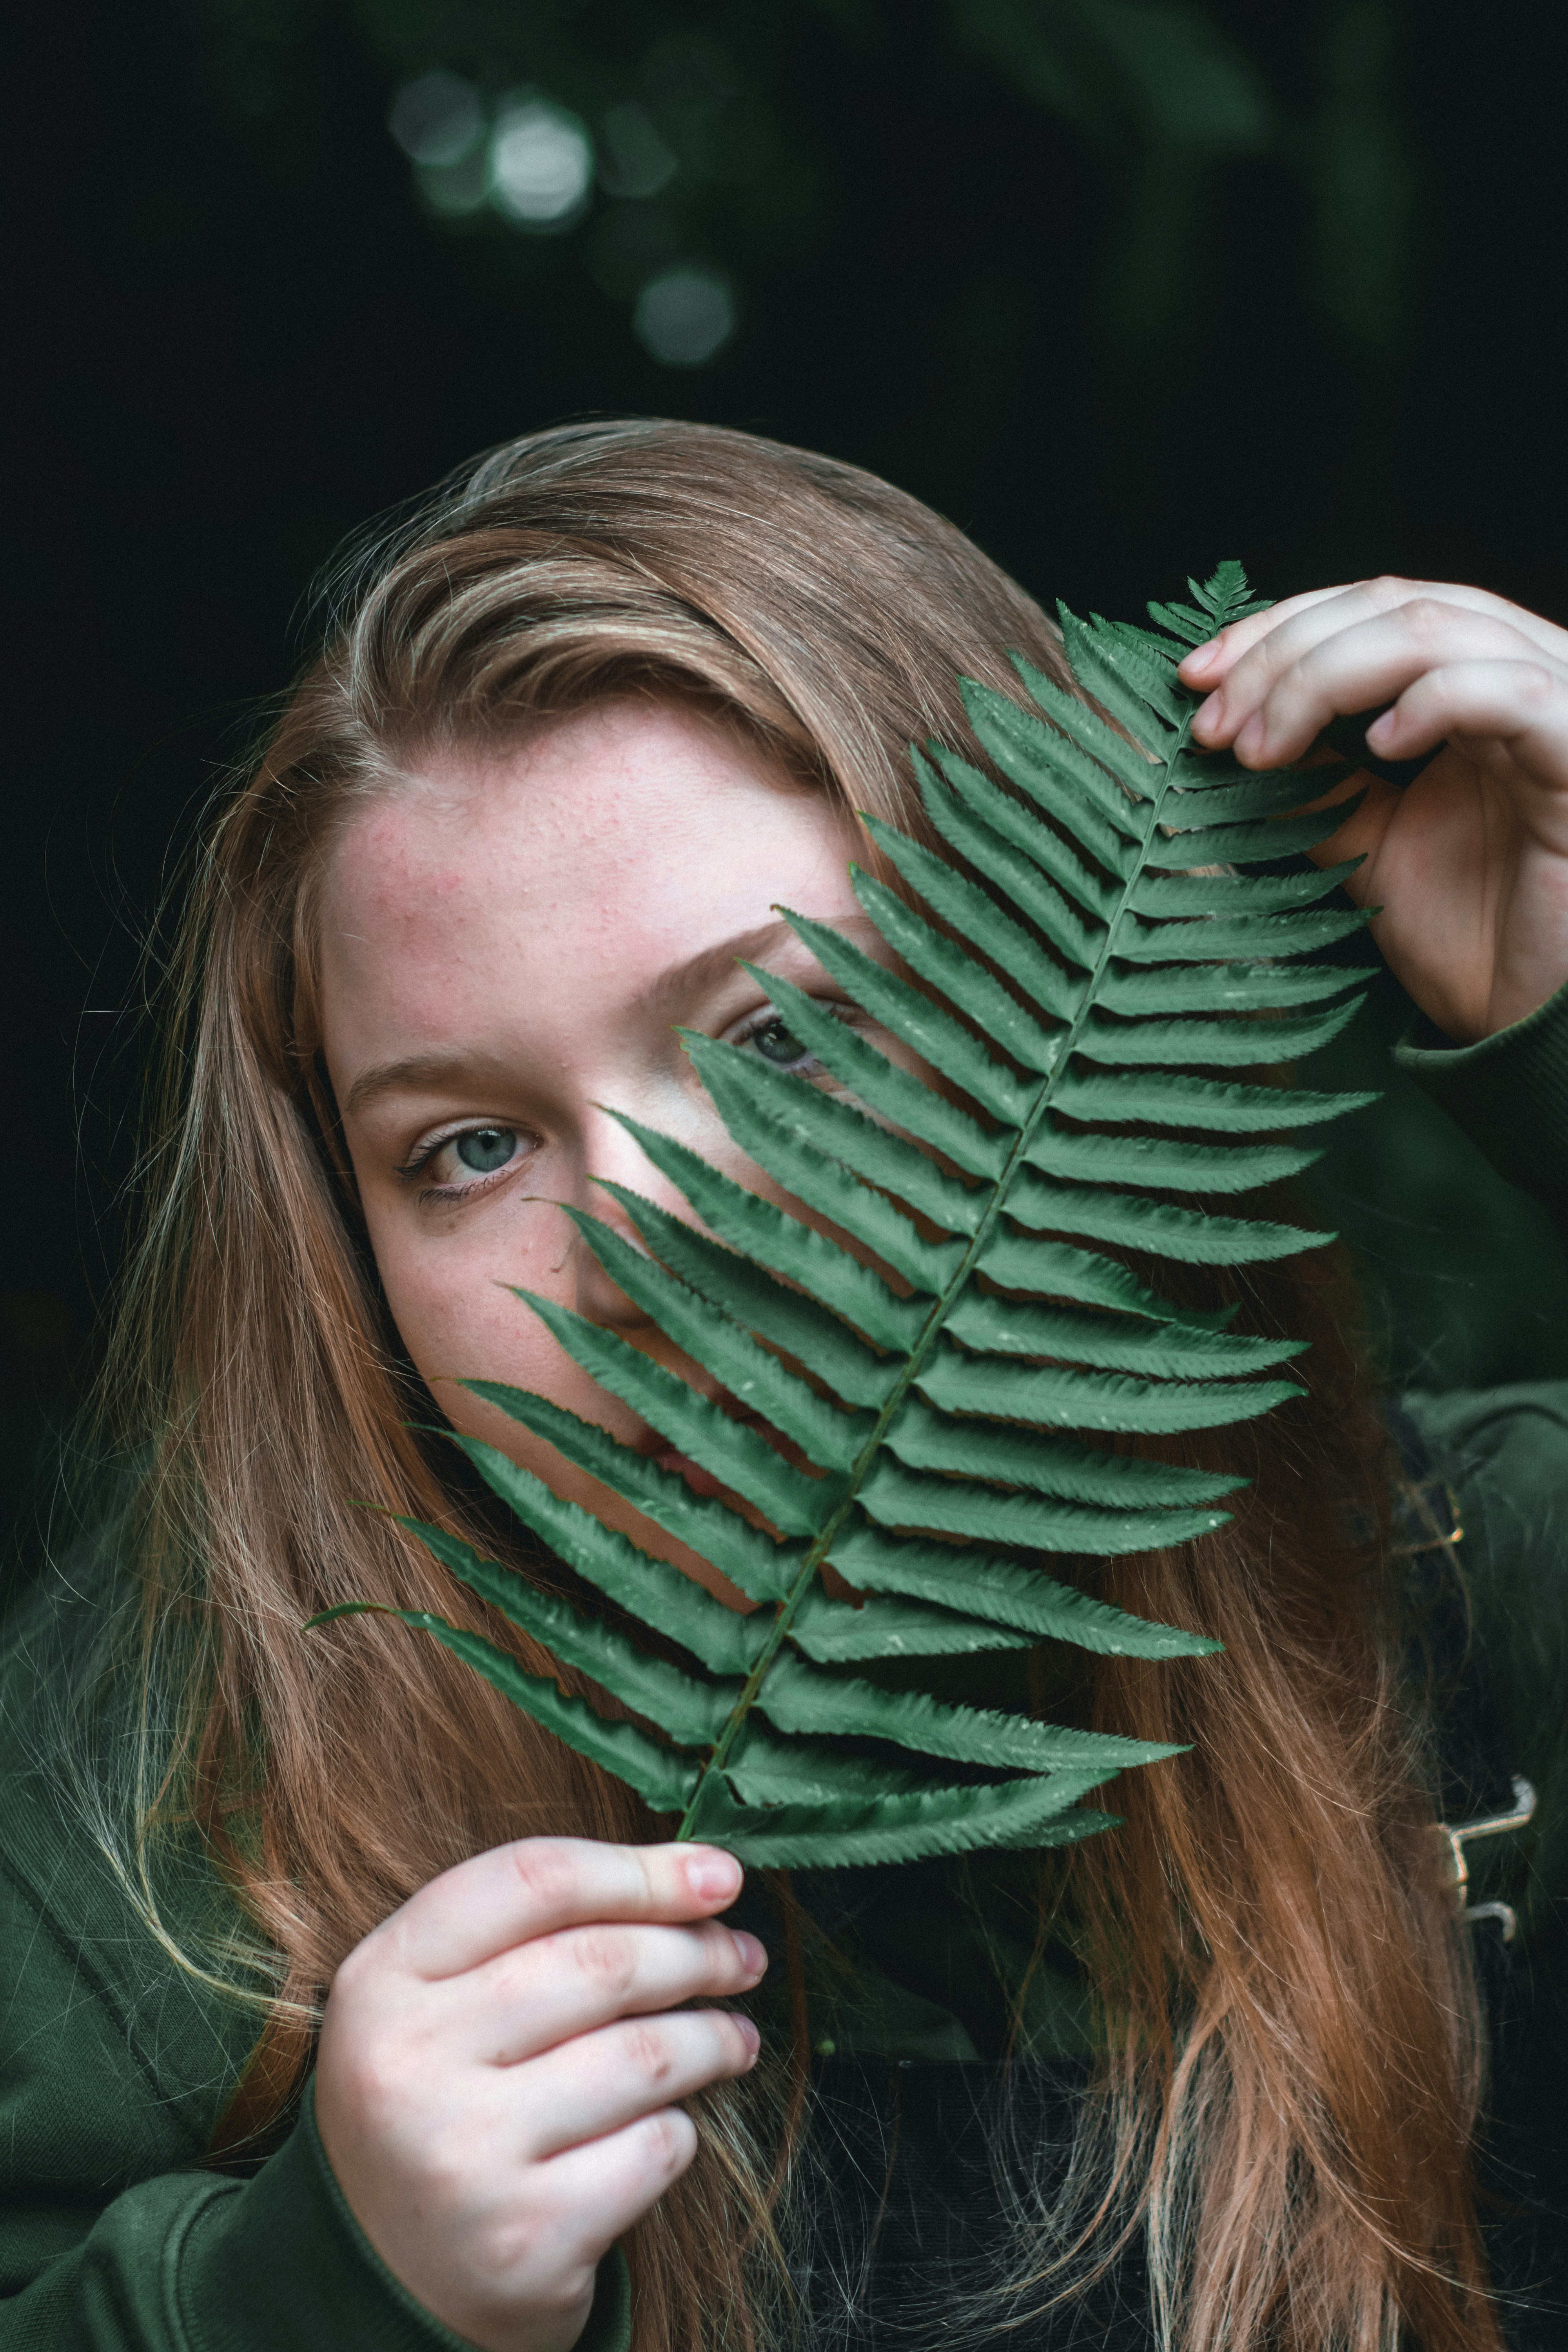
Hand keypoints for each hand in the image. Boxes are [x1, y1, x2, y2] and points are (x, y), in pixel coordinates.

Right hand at [314, 1838, 765, 2351]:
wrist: (382, 2281)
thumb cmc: (442, 2102)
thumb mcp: (439, 1998)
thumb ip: (536, 1927)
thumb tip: (698, 1877)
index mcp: (382, 1980)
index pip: (534, 1880)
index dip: (642, 1870)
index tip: (720, 1874)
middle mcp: (410, 2063)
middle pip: (601, 1963)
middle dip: (696, 1952)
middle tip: (742, 1956)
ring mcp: (465, 2157)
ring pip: (643, 2056)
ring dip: (711, 2038)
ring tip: (734, 2037)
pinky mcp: (526, 2240)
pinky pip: (652, 2150)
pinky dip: (679, 2130)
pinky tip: (672, 2126)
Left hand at [1178, 577, 1567, 1040]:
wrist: (1529, 1020)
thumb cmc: (1468, 937)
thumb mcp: (1362, 844)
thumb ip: (1314, 782)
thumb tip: (1233, 730)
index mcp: (1473, 686)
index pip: (1369, 611)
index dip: (1277, 630)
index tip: (1195, 681)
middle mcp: (1521, 676)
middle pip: (1395, 604)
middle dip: (1285, 654)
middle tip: (1214, 723)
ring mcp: (1559, 707)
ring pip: (1440, 630)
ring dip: (1327, 676)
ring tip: (1265, 745)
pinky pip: (1513, 691)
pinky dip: (1434, 701)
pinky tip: (1379, 743)